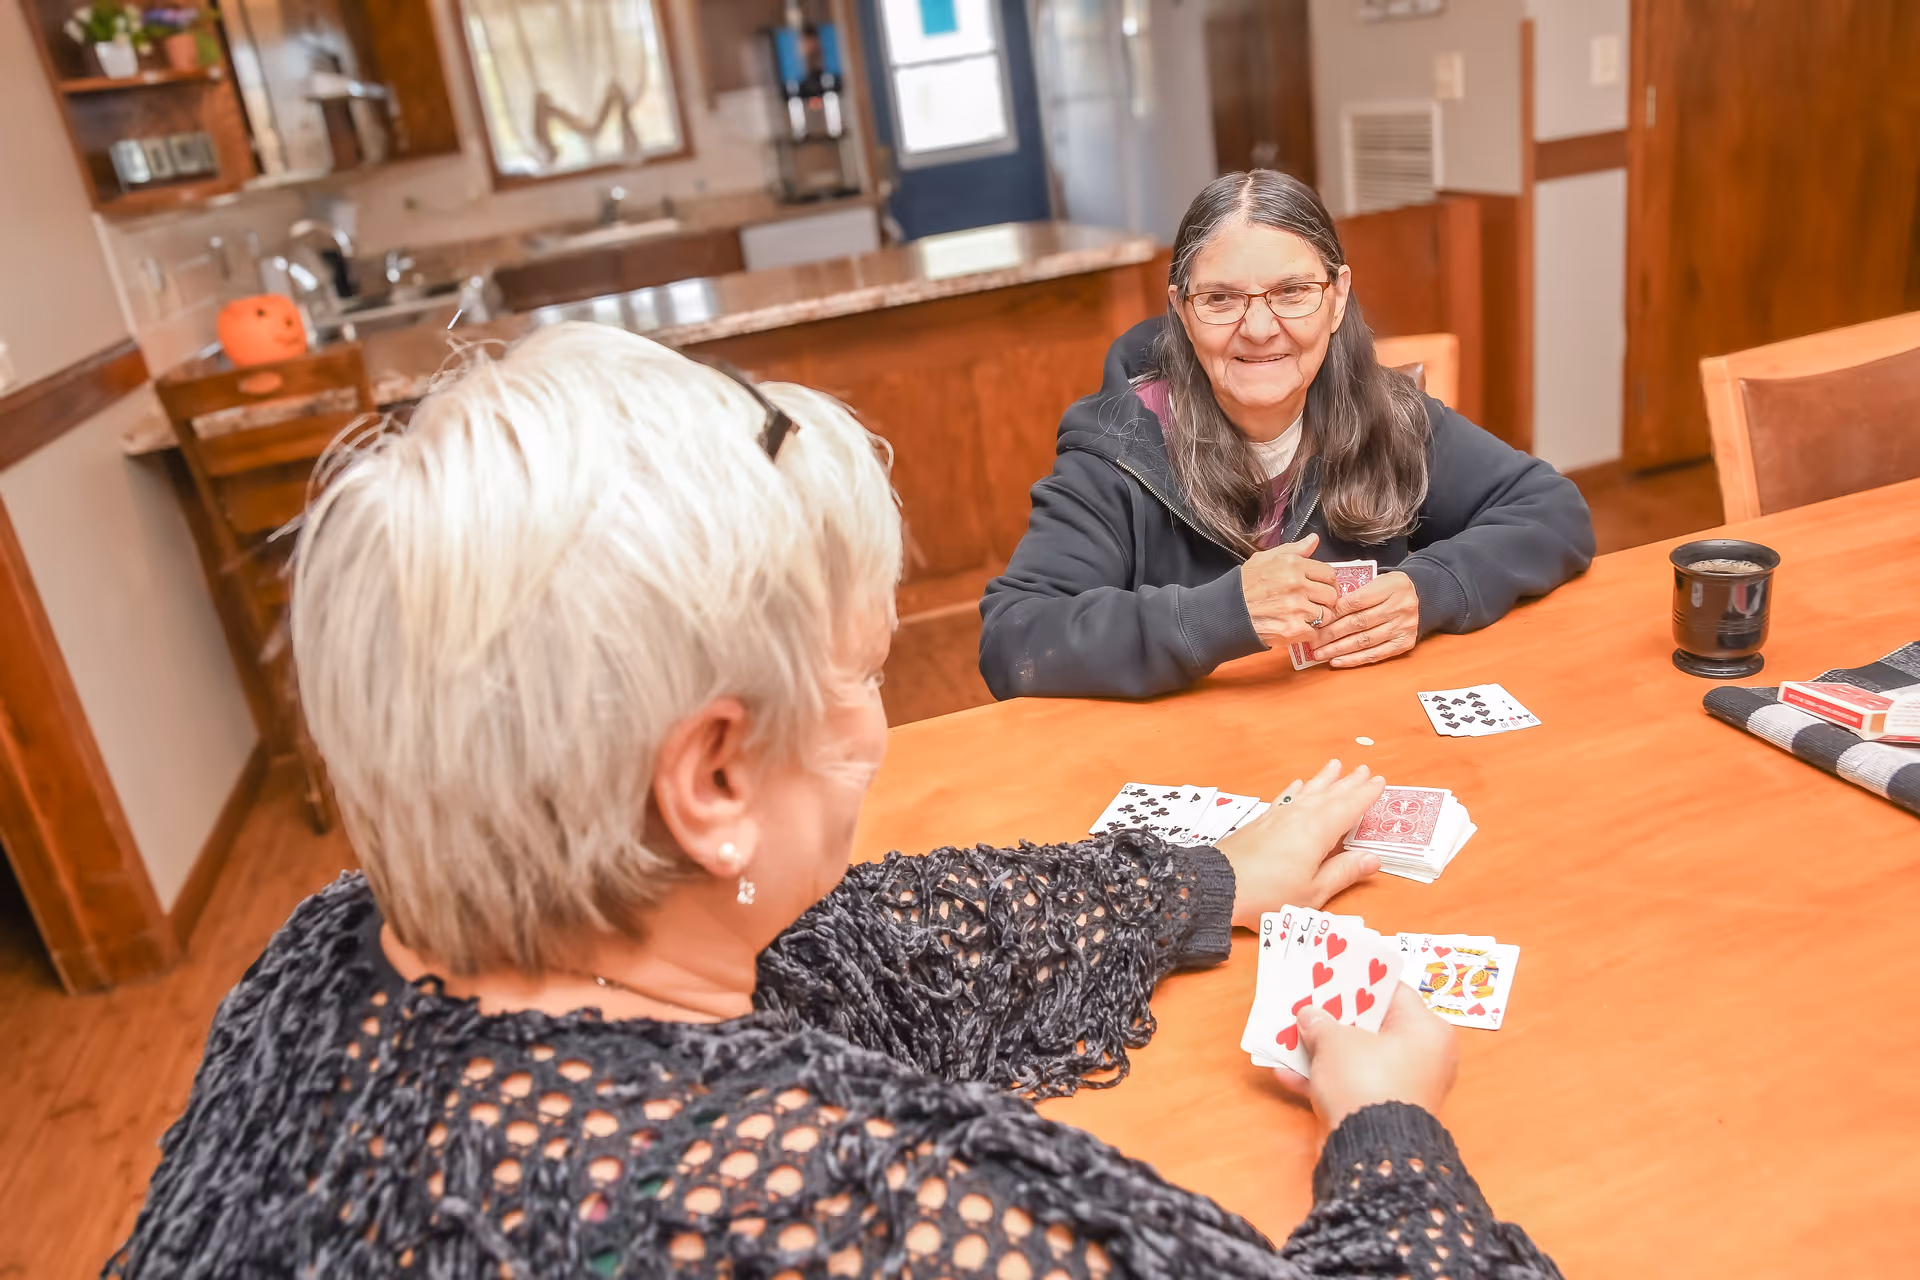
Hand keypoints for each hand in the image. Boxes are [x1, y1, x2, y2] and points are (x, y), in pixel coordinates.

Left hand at [1216, 759, 1384, 928]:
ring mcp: (1277, 817)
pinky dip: (1295, 790)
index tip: (1380, 782)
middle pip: (1329, 795)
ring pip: (1307, 792)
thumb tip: (1373, 858)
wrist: (1217, 886)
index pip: (1348, 808)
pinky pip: (1285, 798)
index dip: (1366, 795)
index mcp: (1317, 832)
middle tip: (1364, 769)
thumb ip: (1343, 872)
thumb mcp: (1313, 891)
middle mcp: (1298, 817)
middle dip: (1348, 783)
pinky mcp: (1260, 823)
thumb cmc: (1268, 894)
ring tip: (1335, 766)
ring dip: (1323, 780)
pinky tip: (1297, 785)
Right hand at [1241, 533, 1339, 647]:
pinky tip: (1297, 627)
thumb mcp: (1266, 558)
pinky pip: (1315, 632)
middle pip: (1331, 595)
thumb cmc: (1244, 586)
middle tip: (1315, 603)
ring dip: (1319, 617)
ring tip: (1305, 616)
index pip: (1329, 574)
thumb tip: (1314, 540)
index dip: (1328, 582)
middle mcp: (1297, 585)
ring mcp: (1296, 608)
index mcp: (1293, 565)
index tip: (1323, 587)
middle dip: (1326, 600)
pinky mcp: (1293, 629)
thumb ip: (1294, 549)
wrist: (1227, 611)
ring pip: (1327, 615)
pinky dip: (1308, 632)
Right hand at [1272, 982, 1456, 1128]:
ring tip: (1289, 1038)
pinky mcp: (1384, 1112)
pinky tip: (1287, 1075)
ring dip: (1323, 1050)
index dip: (1359, 981)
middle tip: (1307, 1004)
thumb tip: (1310, 1016)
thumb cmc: (1365, 1078)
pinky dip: (1324, 1080)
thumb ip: (1320, 1022)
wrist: (1373, 1149)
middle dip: (1335, 1019)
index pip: (1393, 992)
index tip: (1331, 974)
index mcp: (1426, 1031)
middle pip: (1372, 1027)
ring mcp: (1404, 1087)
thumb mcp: (1335, 1041)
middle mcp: (1423, 1058)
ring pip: (1358, 1058)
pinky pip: (1352, 1086)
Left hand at [1300, 570, 1420, 667]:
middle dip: (1331, 634)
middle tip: (1312, 641)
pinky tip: (1337, 661)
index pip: (1357, 601)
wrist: (1421, 597)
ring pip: (1365, 641)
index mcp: (1392, 585)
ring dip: (1339, 649)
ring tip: (1319, 654)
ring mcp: (1404, 626)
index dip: (1334, 613)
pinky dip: (1354, 659)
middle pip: (1359, 623)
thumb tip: (1325, 610)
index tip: (1316, 621)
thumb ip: (1356, 590)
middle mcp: (1400, 606)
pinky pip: (1376, 654)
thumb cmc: (1390, 588)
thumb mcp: (1378, 579)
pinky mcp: (1405, 642)